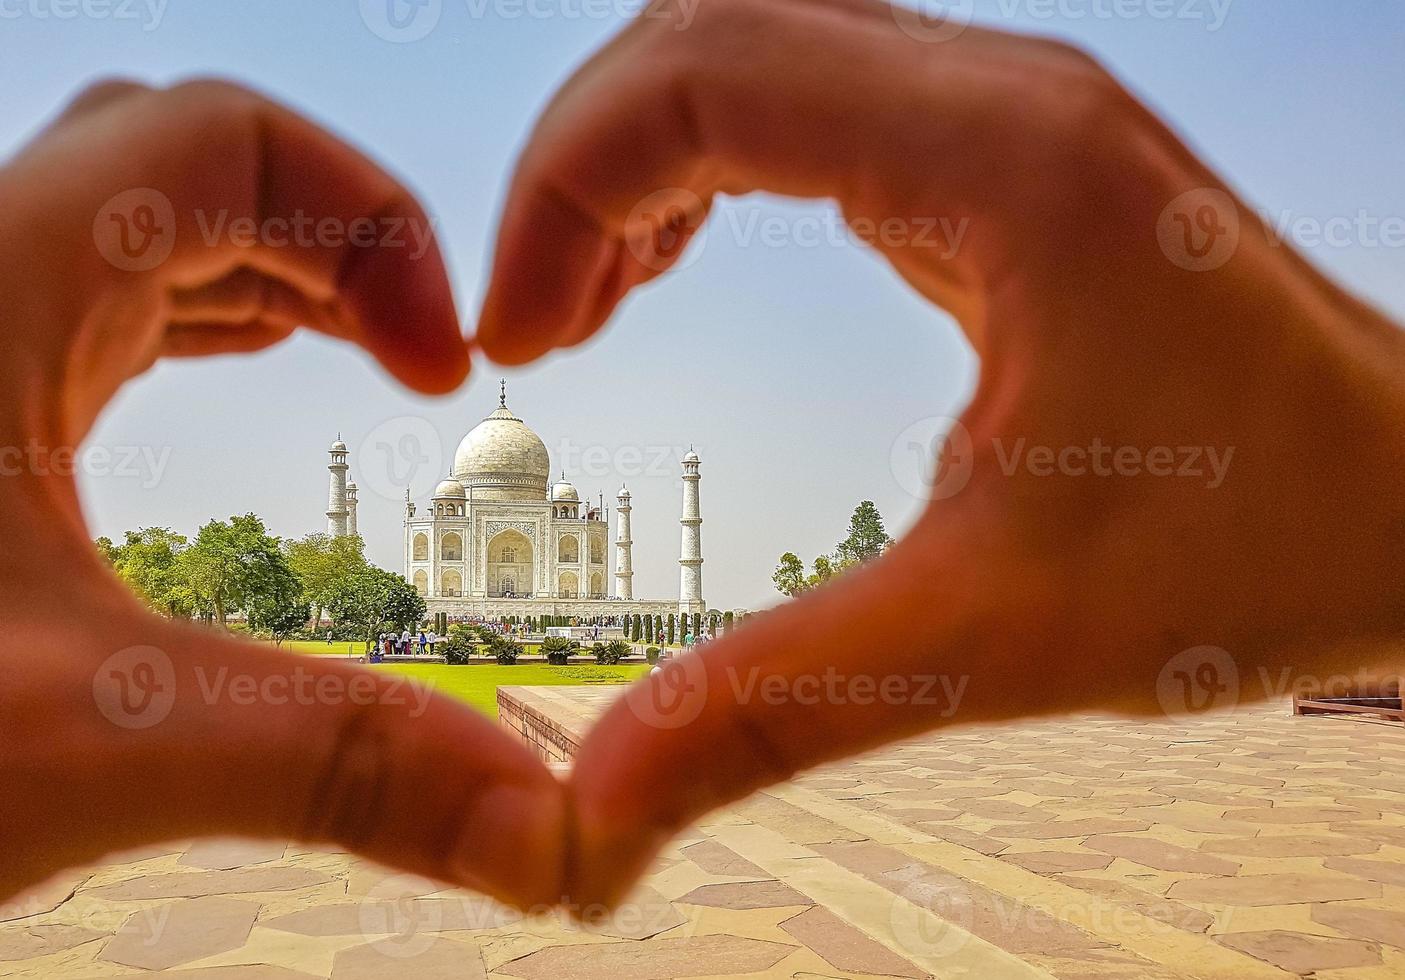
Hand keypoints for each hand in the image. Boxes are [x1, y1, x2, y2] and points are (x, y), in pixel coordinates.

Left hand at [0, 81, 563, 908]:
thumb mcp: (80, 746)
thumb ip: (333, 767)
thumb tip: (543, 832)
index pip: (223, 133)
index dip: (373, 220)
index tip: (437, 367)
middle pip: (181, 158)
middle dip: (332, 240)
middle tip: (416, 355)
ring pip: (121, 219)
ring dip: (260, 270)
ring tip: (357, 351)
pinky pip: (74, 296)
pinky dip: (180, 316)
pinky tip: (215, 375)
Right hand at [477, 0, 1404, 909]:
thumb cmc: (1268, 546)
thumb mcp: (995, 637)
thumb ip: (774, 710)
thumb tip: (594, 809)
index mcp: (999, 159)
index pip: (697, 71)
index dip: (563, 191)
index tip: (523, 344)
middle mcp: (999, 98)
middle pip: (706, 36)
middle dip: (585, 171)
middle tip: (542, 329)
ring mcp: (1007, 118)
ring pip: (756, 56)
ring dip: (643, 164)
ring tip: (593, 305)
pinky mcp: (1005, 164)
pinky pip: (813, 109)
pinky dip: (711, 173)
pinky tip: (677, 264)